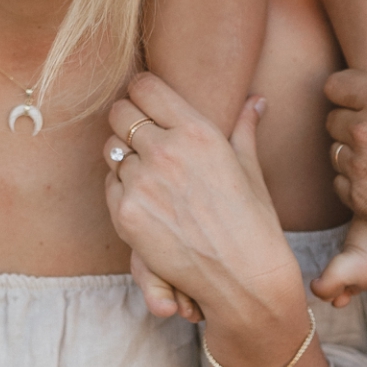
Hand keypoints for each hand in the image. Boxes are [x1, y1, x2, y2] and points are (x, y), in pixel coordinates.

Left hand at [104, 73, 307, 352]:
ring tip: (152, 176)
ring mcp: (142, 182)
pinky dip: (123, 189)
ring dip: (126, 158)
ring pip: (112, 150)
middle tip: (143, 137)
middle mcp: (166, 150)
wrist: (244, 279)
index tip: (148, 104)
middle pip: (119, 113)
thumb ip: (245, 127)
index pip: (144, 86)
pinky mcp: (126, 214)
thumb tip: (256, 99)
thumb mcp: (250, 168)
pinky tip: (148, 202)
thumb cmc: (253, 221)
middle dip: (129, 121)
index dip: (142, 93)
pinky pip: (110, 185)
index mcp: (197, 131)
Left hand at [325, 71, 366, 284]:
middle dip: (350, 125)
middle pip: (333, 120)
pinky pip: (341, 186)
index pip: (337, 85)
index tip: (352, 100)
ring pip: (336, 154)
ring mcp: (361, 170)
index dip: (345, 91)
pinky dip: (355, 185)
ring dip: (353, 157)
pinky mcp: (362, 203)